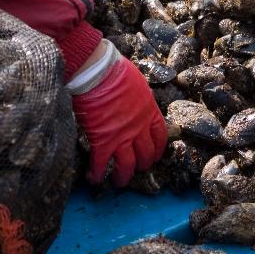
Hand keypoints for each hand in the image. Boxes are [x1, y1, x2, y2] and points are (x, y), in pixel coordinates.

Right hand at [72, 54, 166, 187]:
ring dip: (124, 176)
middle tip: (138, 170)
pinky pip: (101, 163)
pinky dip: (97, 174)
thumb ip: (137, 98)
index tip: (155, 155)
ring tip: (120, 182)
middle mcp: (139, 128)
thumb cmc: (115, 71)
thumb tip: (132, 100)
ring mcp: (122, 136)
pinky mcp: (102, 141)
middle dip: (143, 164)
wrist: (98, 73)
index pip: (160, 135)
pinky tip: (94, 179)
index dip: (158, 148)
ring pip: (127, 165)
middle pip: (146, 154)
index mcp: (149, 112)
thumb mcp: (137, 84)